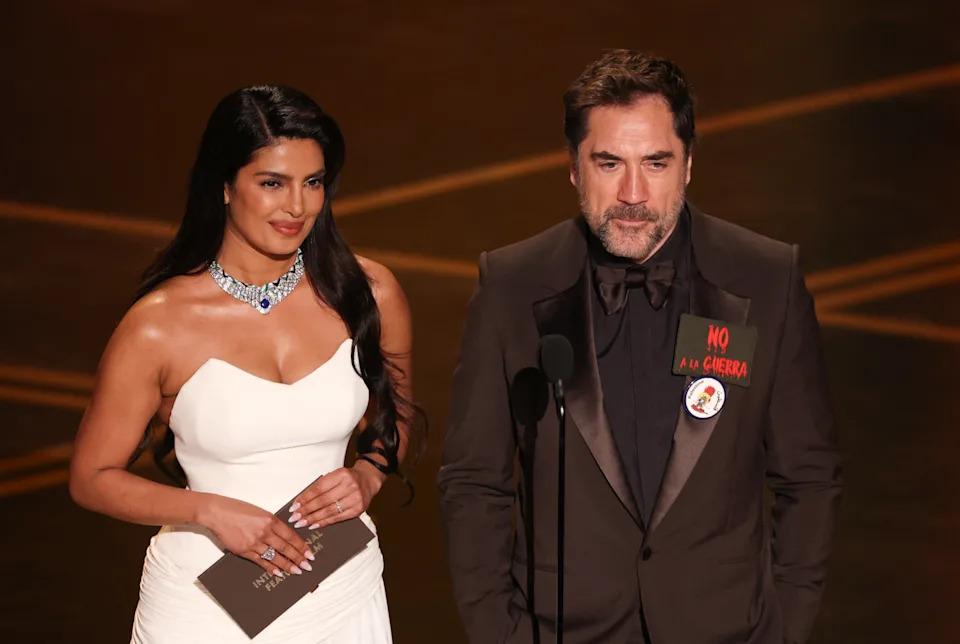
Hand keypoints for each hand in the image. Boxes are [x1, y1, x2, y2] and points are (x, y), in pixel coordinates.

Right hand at [198, 495, 314, 577]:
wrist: (217, 513)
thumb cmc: (238, 509)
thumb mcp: (261, 512)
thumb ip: (273, 524)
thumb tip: (285, 537)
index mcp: (270, 519)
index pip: (291, 535)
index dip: (301, 546)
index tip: (309, 553)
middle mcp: (264, 531)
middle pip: (286, 547)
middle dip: (298, 558)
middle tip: (307, 566)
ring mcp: (254, 542)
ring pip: (275, 556)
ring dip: (287, 565)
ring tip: (297, 571)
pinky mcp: (244, 551)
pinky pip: (261, 561)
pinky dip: (270, 568)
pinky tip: (279, 572)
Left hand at [287, 462, 385, 529]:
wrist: (368, 480)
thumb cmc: (348, 478)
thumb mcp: (335, 476)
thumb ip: (321, 486)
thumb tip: (302, 502)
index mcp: (341, 474)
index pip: (319, 488)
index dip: (305, 498)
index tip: (294, 506)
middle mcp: (350, 486)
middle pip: (323, 501)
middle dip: (306, 510)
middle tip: (294, 518)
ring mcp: (355, 499)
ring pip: (329, 511)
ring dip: (313, 518)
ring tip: (301, 523)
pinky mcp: (358, 510)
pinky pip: (338, 518)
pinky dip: (325, 522)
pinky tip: (314, 525)